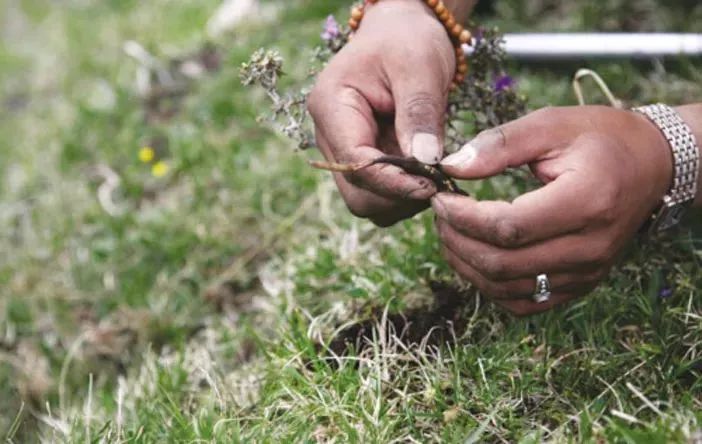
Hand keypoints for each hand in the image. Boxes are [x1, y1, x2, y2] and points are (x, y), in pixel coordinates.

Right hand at [307, 0, 454, 225]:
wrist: (401, 33)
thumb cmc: (407, 40)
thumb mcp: (420, 67)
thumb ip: (419, 114)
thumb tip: (426, 162)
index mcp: (331, 106)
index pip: (355, 163)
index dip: (394, 182)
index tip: (433, 185)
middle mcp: (329, 136)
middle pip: (357, 194)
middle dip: (399, 197)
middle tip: (440, 183)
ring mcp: (344, 152)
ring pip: (368, 202)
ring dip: (404, 200)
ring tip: (437, 175)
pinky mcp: (362, 163)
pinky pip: (381, 195)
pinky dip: (407, 194)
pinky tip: (429, 174)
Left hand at [431, 106, 672, 314]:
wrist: (650, 166)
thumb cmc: (599, 139)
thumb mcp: (550, 125)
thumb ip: (498, 145)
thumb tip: (450, 167)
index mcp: (587, 201)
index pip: (509, 228)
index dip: (463, 217)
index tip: (441, 196)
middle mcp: (590, 246)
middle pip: (502, 264)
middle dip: (456, 240)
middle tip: (440, 214)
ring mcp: (587, 272)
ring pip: (506, 289)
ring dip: (466, 265)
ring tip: (451, 232)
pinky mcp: (581, 285)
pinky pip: (524, 302)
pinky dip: (489, 285)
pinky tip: (475, 257)